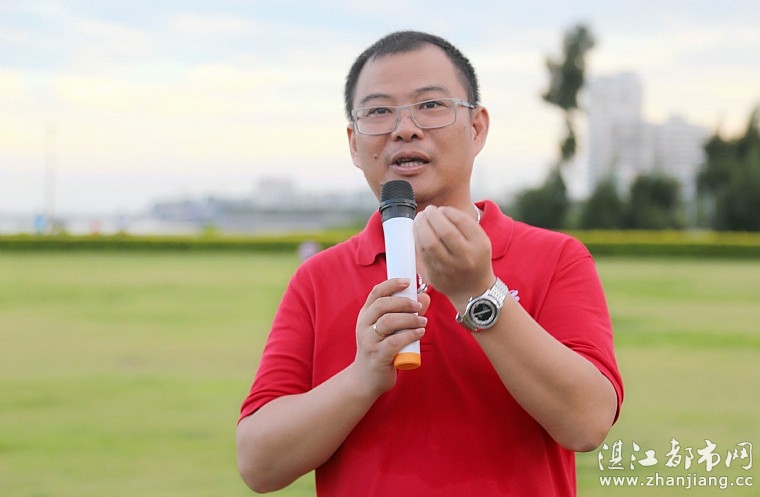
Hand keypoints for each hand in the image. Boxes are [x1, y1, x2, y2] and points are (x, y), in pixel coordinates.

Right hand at [352, 278, 429, 397]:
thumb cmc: (381, 349)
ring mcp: (369, 341)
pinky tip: (419, 333)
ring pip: (388, 322)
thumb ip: (406, 313)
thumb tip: (424, 297)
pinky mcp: (377, 356)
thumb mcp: (390, 330)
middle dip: (404, 302)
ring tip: (423, 322)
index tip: (408, 282)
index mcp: (366, 315)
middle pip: (382, 305)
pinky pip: (394, 342)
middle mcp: (364, 326)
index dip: (392, 284)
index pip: (376, 293)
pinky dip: (409, 335)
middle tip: (419, 307)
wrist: (366, 378)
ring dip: (409, 319)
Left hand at [413, 205, 494, 310]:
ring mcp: (449, 268)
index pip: (461, 220)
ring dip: (420, 226)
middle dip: (432, 217)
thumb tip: (438, 211)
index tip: (440, 209)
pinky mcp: (436, 275)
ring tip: (420, 218)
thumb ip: (463, 225)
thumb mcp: (480, 240)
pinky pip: (422, 253)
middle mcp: (466, 257)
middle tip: (427, 211)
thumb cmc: (475, 259)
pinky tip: (417, 231)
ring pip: (429, 243)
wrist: (473, 291)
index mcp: (479, 245)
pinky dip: (417, 239)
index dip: (446, 211)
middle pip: (444, 231)